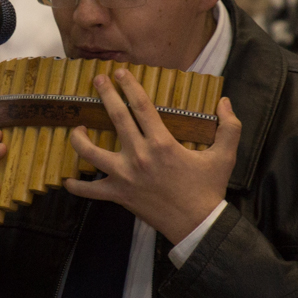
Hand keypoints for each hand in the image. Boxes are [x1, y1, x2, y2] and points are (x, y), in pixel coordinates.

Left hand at [65, 69, 241, 243]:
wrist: (197, 224)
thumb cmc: (209, 189)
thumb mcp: (225, 156)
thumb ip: (229, 126)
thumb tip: (225, 101)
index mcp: (162, 143)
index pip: (140, 105)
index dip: (129, 85)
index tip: (119, 72)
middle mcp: (139, 156)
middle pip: (116, 118)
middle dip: (105, 95)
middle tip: (97, 80)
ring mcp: (125, 176)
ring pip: (91, 153)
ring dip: (79, 138)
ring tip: (77, 127)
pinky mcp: (118, 195)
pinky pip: (90, 191)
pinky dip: (76, 186)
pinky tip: (68, 178)